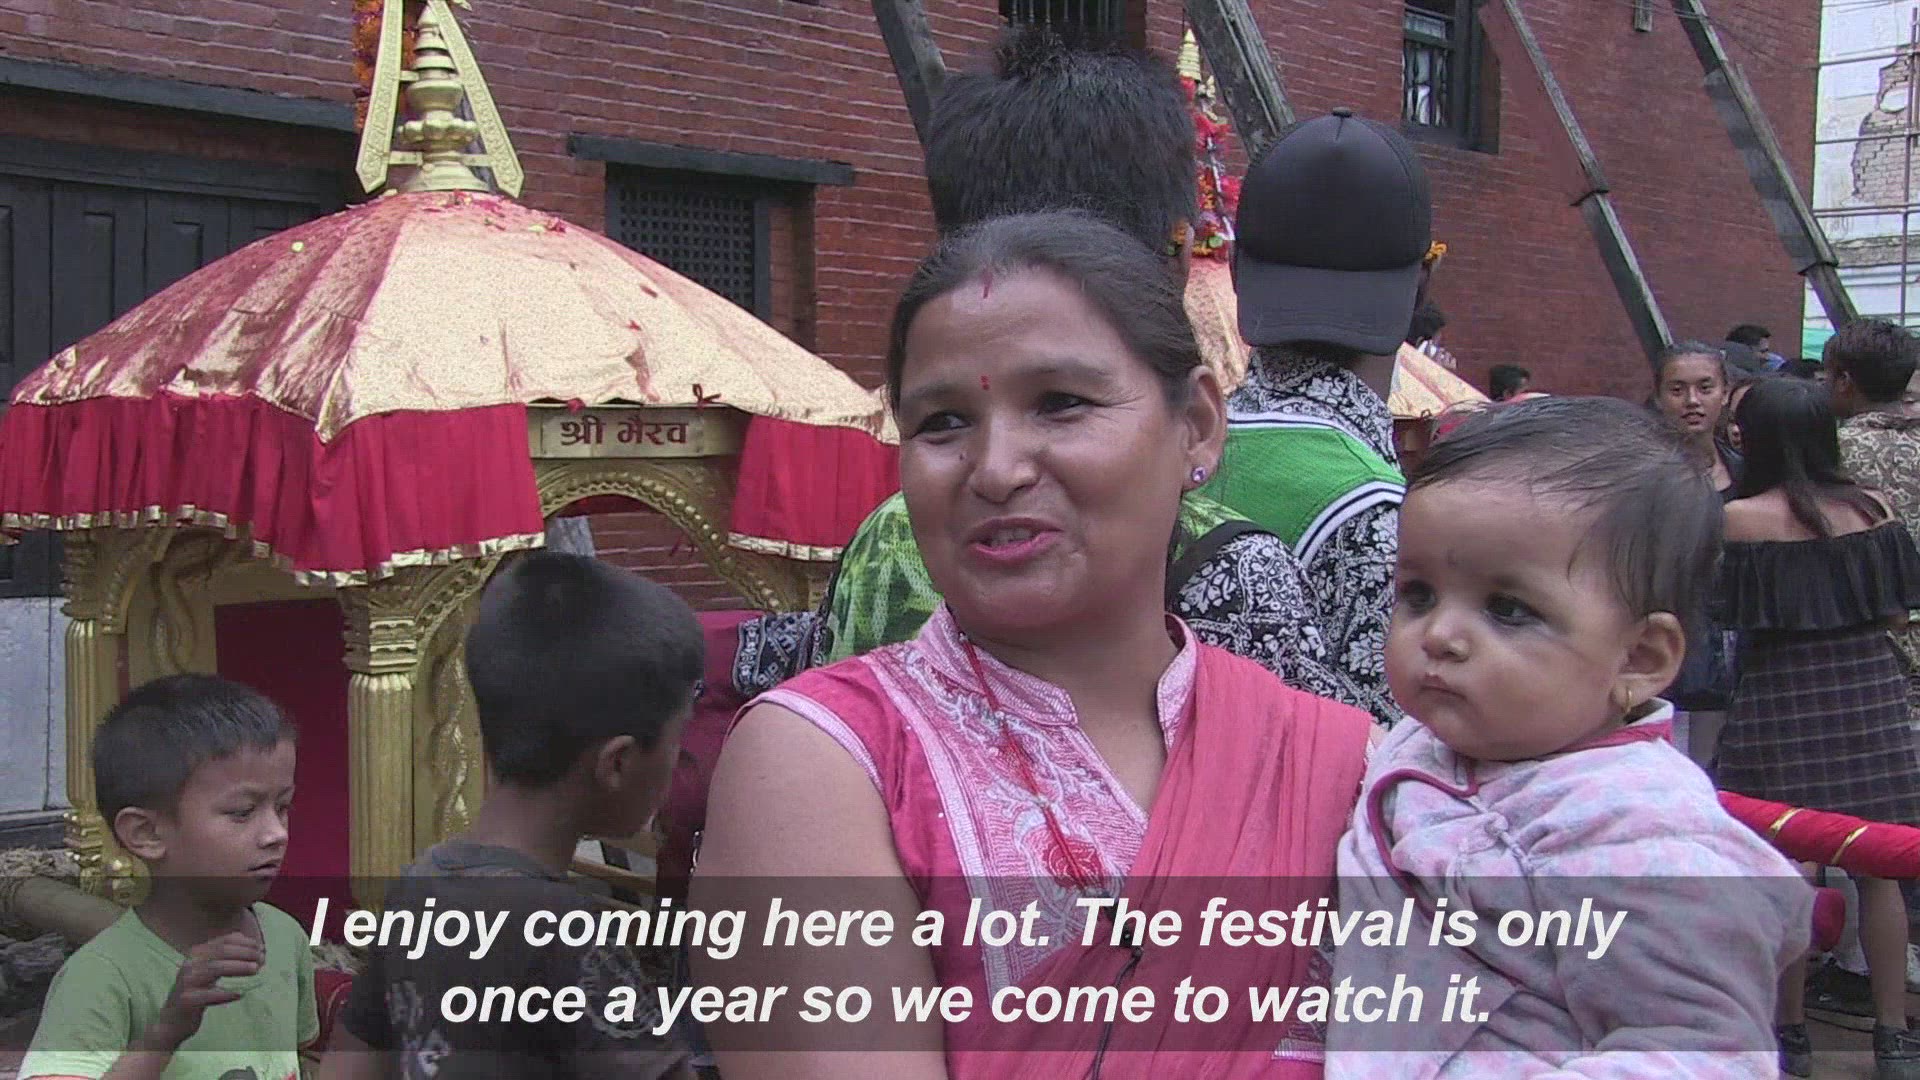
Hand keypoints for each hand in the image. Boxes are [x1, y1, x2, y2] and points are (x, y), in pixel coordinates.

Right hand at [140, 931, 262, 1051]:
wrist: (172, 1021)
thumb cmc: (197, 993)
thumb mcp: (209, 971)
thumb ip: (225, 957)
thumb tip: (250, 943)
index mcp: (196, 955)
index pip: (223, 941)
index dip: (245, 943)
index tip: (260, 948)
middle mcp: (190, 965)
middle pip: (221, 952)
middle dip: (244, 953)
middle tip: (262, 959)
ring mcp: (186, 982)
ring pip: (215, 969)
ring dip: (238, 967)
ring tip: (256, 969)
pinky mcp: (186, 1001)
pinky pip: (208, 995)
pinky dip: (226, 993)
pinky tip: (240, 994)